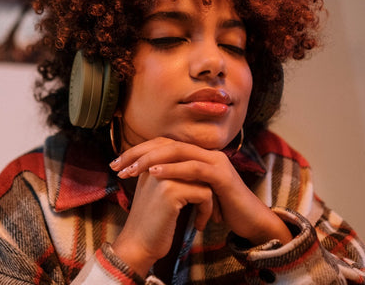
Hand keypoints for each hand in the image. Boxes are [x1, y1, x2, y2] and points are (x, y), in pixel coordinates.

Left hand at [110, 137, 291, 275]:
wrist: (248, 220)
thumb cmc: (219, 207)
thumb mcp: (192, 189)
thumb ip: (175, 179)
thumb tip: (146, 175)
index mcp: (196, 154)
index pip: (162, 144)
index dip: (138, 151)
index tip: (115, 163)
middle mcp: (205, 152)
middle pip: (166, 143)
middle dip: (138, 153)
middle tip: (117, 165)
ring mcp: (215, 161)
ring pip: (177, 151)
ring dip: (150, 160)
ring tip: (130, 170)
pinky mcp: (221, 175)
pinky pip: (193, 168)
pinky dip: (172, 169)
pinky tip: (154, 174)